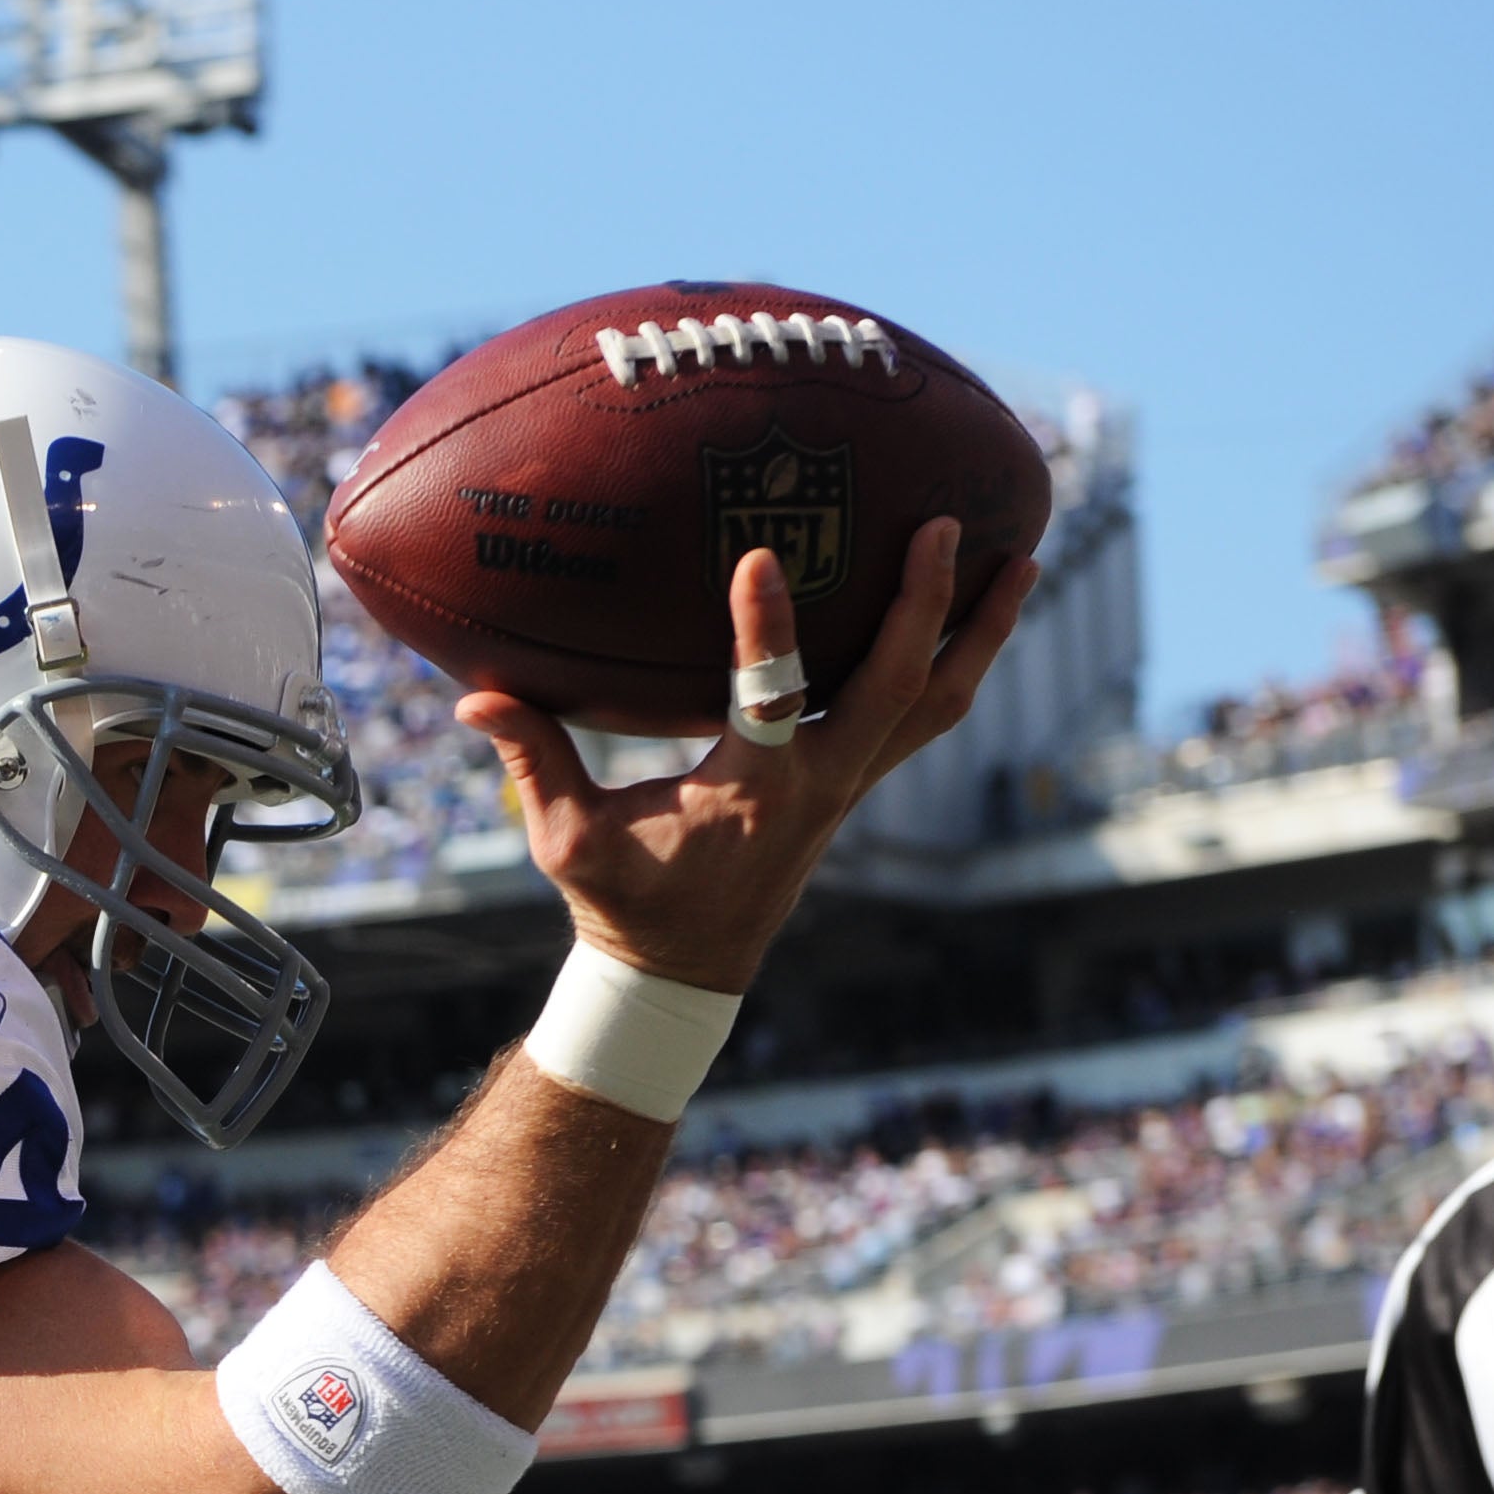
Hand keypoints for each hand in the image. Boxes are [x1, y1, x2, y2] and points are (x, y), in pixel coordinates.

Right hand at [455, 522, 1037, 997]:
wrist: (686, 968)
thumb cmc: (623, 897)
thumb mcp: (568, 839)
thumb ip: (534, 759)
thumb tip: (472, 693)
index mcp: (750, 792)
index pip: (767, 701)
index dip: (764, 628)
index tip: (761, 553)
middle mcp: (820, 785)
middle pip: (898, 688)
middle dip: (924, 606)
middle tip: (939, 525)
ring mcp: (852, 786)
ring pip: (941, 703)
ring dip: (982, 632)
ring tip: (1021, 555)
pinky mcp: (858, 783)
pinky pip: (929, 715)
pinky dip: (961, 659)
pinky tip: (980, 607)